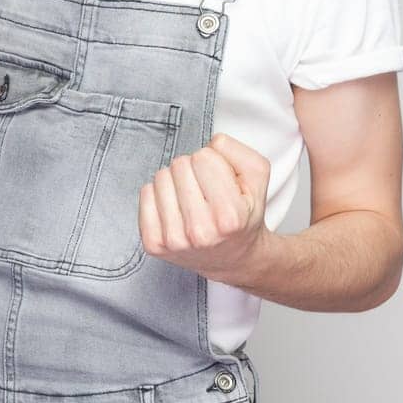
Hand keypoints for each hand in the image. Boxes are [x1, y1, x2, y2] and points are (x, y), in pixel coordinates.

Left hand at [139, 132, 272, 285]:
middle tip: (206, 191)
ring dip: (176, 181)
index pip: (203, 157)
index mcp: (229, 217)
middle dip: (194, 170)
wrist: (234, 258)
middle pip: (180, 164)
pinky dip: (159, 195)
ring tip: (192, 200)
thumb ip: (236, 150)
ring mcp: (174, 241)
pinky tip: (176, 208)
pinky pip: (145, 194)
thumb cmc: (244, 213)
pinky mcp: (154, 244)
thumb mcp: (257, 178)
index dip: (214, 162)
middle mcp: (200, 232)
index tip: (221, 182)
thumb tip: (208, 144)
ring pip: (161, 176)